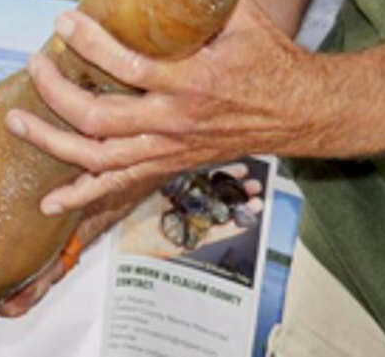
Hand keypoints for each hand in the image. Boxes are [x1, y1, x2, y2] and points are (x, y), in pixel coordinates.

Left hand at [7, 0, 316, 216]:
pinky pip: (118, 187)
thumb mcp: (239, 14)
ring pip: (99, 159)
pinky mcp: (169, 166)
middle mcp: (176, 122)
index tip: (63, 21)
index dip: (90, 44)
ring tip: (18, 122)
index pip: (129, 67)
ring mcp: (170, 150)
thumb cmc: (269, 57)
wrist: (299, 111)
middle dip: (56, 93)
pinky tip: (49, 200)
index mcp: (193, 80)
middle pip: (100, 120)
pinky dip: (82, 195)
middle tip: (34, 65)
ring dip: (53, 143)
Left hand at [135, 162, 264, 258]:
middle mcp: (187, 203)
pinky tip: (249, 219)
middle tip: (254, 182)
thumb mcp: (152, 181)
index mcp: (176, 188)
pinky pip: (217, 232)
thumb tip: (179, 143)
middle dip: (237, 187)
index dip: (223, 170)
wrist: (126, 238)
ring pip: (222, 212)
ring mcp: (192, 221)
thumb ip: (168, 167)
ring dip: (241, 206)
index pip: (205, 175)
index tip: (240, 165)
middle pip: (217, 193)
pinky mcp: (194, 240)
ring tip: (258, 199)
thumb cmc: (132, 208)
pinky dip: (233, 226)